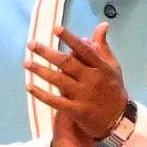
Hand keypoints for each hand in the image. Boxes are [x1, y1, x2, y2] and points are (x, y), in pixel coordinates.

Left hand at [28, 29, 131, 146]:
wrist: (120, 121)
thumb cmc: (113, 89)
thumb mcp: (113, 67)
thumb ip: (103, 47)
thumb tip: (102, 25)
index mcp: (101, 67)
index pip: (84, 50)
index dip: (69, 39)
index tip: (56, 28)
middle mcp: (92, 80)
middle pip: (67, 63)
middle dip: (47, 53)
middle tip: (31, 44)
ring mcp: (84, 96)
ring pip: (59, 80)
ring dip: (41, 71)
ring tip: (26, 63)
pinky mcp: (77, 111)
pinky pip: (56, 101)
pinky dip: (42, 94)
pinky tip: (29, 86)